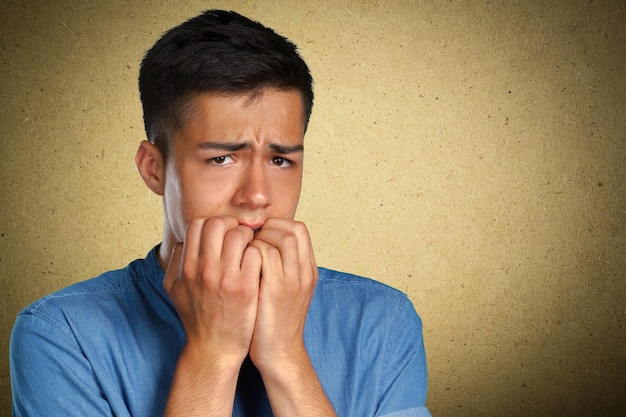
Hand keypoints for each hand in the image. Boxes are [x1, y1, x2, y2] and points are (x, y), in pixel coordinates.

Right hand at [163, 216, 261, 368]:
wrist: (214, 349)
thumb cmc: (196, 317)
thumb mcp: (174, 289)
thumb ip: (175, 262)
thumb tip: (183, 241)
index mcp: (187, 267)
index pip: (198, 224)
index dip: (212, 223)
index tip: (222, 234)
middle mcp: (204, 269)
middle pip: (218, 223)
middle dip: (231, 225)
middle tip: (239, 238)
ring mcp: (226, 278)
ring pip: (239, 234)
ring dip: (248, 237)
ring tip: (250, 248)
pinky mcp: (246, 288)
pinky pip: (255, 253)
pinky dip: (259, 251)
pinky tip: (259, 261)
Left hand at [246, 218, 317, 373]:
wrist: (278, 353)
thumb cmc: (274, 320)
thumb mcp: (286, 290)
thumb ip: (280, 266)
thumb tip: (261, 242)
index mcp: (308, 270)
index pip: (299, 229)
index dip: (276, 226)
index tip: (258, 235)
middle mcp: (304, 272)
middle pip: (292, 230)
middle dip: (267, 229)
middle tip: (248, 240)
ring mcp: (293, 280)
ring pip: (280, 238)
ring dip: (258, 239)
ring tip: (244, 252)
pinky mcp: (276, 289)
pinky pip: (264, 254)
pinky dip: (250, 252)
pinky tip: (238, 263)